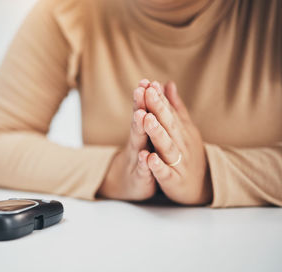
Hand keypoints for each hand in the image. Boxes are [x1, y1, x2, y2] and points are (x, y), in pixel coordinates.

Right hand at [97, 80, 156, 200]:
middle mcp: (138, 142)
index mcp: (143, 132)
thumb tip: (155, 90)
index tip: (147, 80)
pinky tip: (146, 156)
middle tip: (140, 89)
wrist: (129, 183)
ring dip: (139, 128)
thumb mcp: (145, 134)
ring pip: (139, 142)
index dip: (146, 97)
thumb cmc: (140, 156)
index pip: (144, 111)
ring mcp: (137, 158)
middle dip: (140, 105)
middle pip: (138, 121)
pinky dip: (145, 163)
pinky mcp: (140, 176)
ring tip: (141, 115)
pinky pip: (143, 169)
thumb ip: (149, 112)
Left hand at [140, 80, 212, 204]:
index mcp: (180, 131)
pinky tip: (149, 159)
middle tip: (148, 93)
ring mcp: (178, 162)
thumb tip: (167, 83)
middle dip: (158, 109)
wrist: (200, 186)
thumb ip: (174, 107)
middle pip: (168, 125)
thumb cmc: (187, 152)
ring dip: (157, 133)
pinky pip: (165, 173)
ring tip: (147, 120)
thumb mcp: (183, 128)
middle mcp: (180, 144)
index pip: (169, 112)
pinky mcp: (173, 180)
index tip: (150, 83)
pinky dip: (157, 166)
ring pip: (166, 146)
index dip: (159, 98)